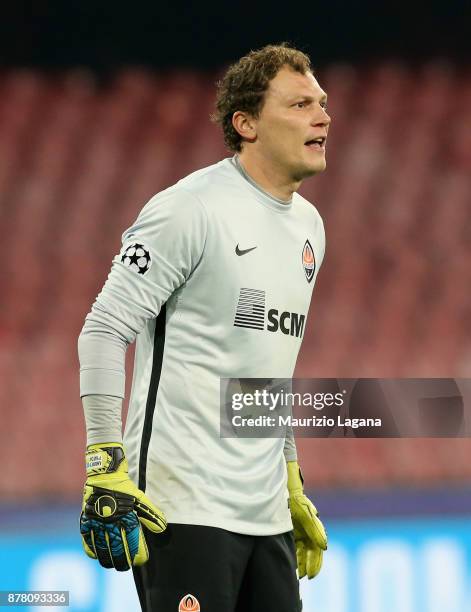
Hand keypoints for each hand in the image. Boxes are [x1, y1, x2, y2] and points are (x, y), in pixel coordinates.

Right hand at [80, 443, 166, 570]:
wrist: (104, 474)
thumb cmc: (125, 488)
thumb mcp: (141, 499)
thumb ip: (151, 516)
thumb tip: (163, 530)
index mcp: (127, 517)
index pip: (134, 543)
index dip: (139, 555)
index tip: (141, 560)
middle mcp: (112, 522)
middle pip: (118, 550)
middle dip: (123, 562)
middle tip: (126, 567)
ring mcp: (98, 522)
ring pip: (103, 549)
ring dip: (108, 559)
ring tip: (112, 565)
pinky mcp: (86, 520)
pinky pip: (88, 541)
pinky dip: (92, 550)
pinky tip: (96, 555)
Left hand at [287, 461, 326, 578]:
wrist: (284, 490)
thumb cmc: (296, 501)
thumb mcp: (305, 515)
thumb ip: (315, 531)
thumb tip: (325, 547)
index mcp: (315, 529)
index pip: (317, 551)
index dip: (315, 564)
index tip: (311, 576)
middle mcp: (308, 532)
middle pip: (310, 553)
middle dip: (308, 566)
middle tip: (303, 578)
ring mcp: (299, 532)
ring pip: (302, 551)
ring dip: (300, 562)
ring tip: (296, 575)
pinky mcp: (291, 531)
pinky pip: (293, 546)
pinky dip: (293, 555)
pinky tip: (289, 563)